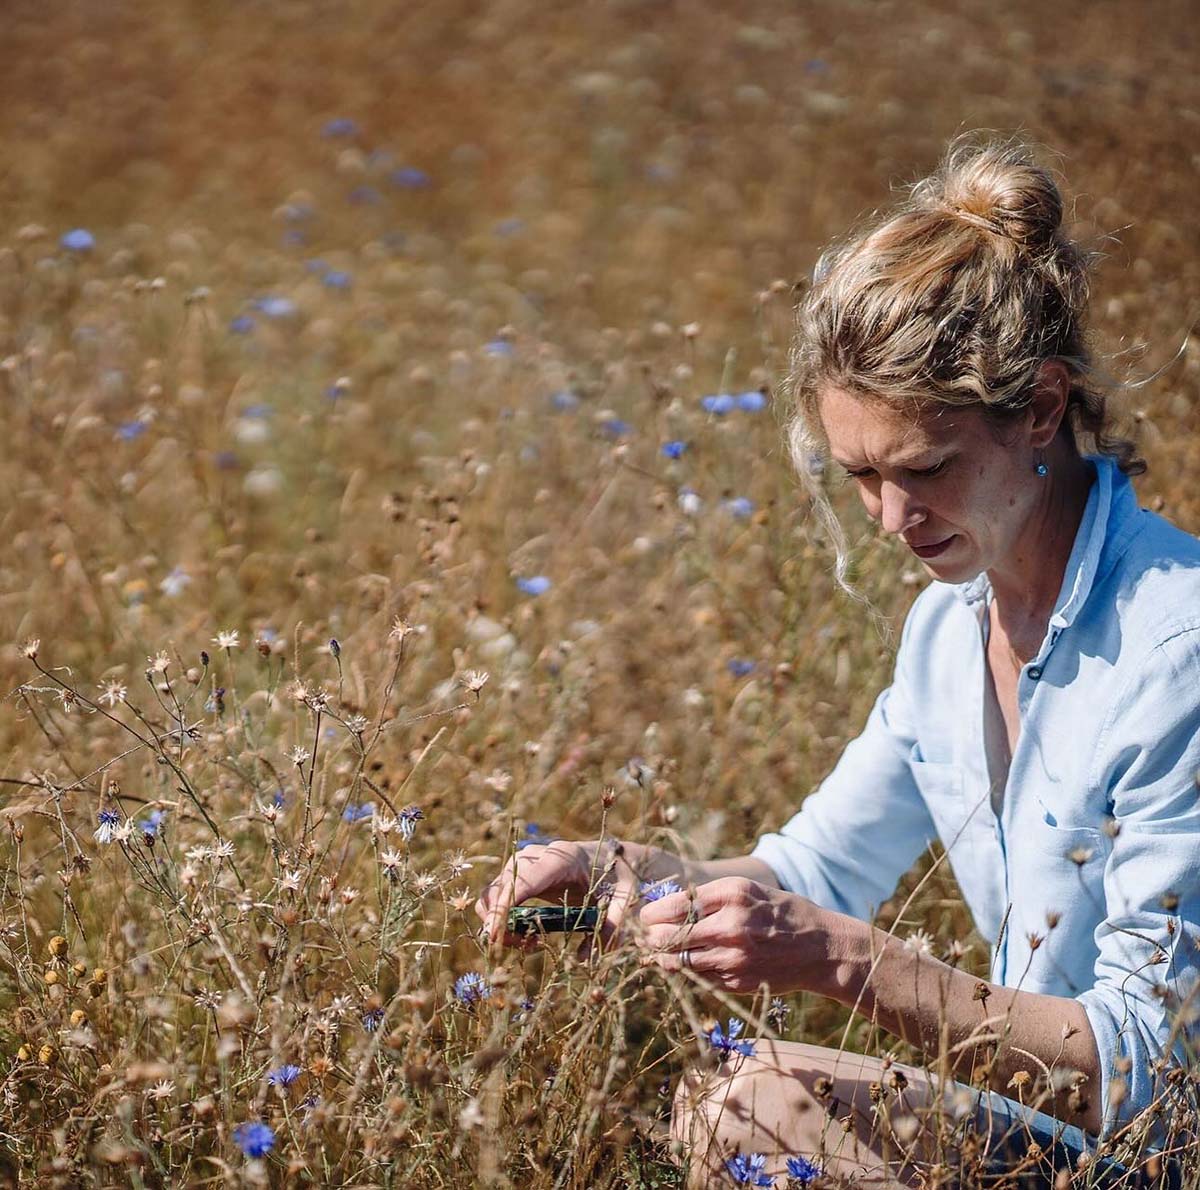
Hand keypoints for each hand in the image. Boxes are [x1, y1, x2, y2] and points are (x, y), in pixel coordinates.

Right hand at [474, 838, 644, 951]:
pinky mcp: (522, 873)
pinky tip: (526, 936)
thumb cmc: (620, 876)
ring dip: (500, 923)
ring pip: (494, 892)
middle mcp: (538, 856)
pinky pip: (499, 895)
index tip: (493, 933)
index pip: (523, 880)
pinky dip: (502, 918)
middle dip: (500, 921)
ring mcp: (526, 862)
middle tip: (522, 947)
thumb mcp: (624, 900)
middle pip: (502, 886)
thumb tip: (584, 959)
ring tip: (528, 943)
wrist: (617, 857)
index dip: (504, 905)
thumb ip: (611, 927)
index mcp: (563, 858)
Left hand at [638, 876, 829, 993]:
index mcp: (733, 894)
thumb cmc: (780, 912)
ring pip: (680, 962)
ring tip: (659, 952)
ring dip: (664, 957)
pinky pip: (699, 978)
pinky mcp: (737, 982)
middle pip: (671, 936)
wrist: (821, 948)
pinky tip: (685, 964)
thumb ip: (710, 898)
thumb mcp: (748, 890)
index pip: (676, 905)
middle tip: (647, 936)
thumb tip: (666, 906)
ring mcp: (734, 957)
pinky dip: (688, 972)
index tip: (645, 916)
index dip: (652, 913)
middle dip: (652, 937)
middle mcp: (732, 925)